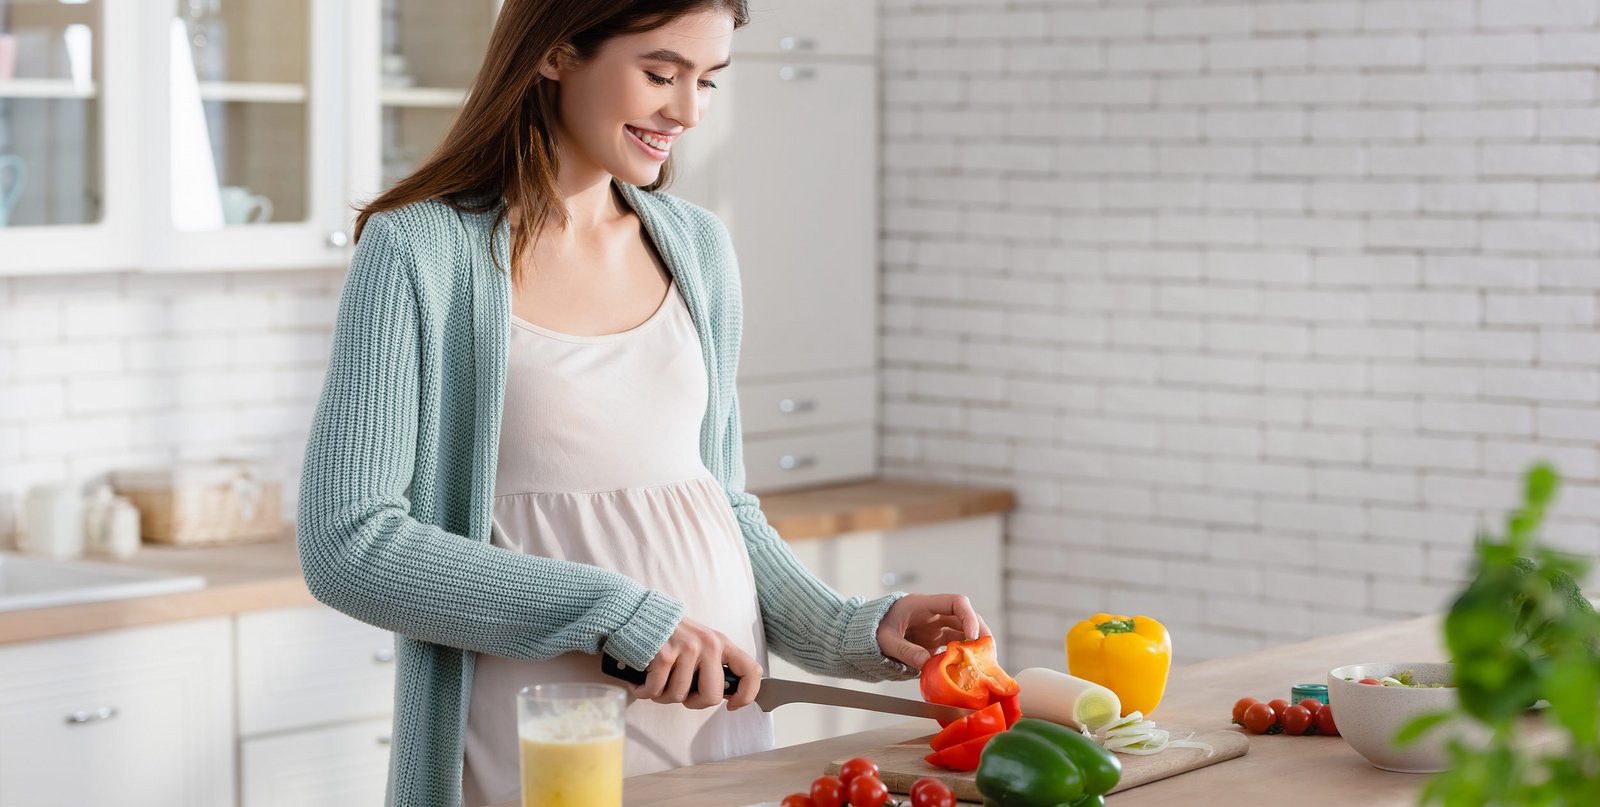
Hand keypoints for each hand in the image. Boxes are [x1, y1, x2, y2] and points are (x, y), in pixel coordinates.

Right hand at [634, 617, 762, 710]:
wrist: (639, 613)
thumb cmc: (670, 634)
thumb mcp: (700, 641)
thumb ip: (713, 664)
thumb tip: (725, 695)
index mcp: (721, 643)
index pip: (751, 671)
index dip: (746, 695)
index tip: (732, 705)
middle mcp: (708, 644)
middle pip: (711, 696)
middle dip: (693, 703)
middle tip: (682, 695)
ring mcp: (686, 649)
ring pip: (679, 696)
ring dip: (663, 696)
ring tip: (656, 683)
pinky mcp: (663, 654)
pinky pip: (656, 690)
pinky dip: (644, 691)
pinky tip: (641, 683)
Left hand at [876, 593, 990, 669]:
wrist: (864, 633)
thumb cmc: (873, 630)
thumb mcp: (885, 640)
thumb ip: (904, 650)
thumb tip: (925, 662)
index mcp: (924, 606)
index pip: (956, 602)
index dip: (969, 617)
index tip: (972, 636)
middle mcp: (934, 614)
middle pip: (966, 617)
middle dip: (980, 632)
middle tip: (988, 652)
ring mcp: (935, 628)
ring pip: (964, 632)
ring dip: (975, 646)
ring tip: (984, 663)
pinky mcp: (934, 641)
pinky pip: (955, 645)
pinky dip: (964, 655)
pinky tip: (969, 669)